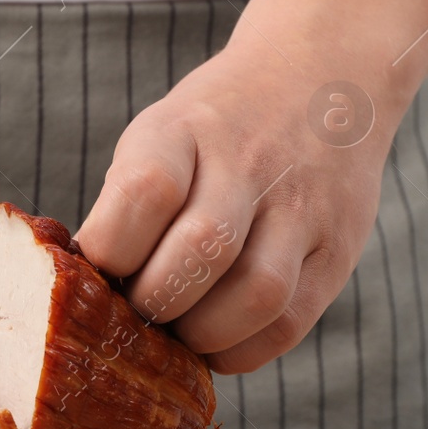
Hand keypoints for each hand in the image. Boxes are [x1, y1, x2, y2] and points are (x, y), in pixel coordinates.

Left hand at [76, 35, 407, 374]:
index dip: (112, 251)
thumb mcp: (161, 133)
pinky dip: (243, 350)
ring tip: (181, 332)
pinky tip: (219, 339)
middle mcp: (250, 163)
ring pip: (257, 294)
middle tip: (139, 313)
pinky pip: (289, 323)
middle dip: (156, 304)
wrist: (320, 78)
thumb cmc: (215, 130)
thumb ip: (128, 204)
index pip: (146, 191)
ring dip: (204, 335)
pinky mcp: (337, 251)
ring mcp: (303, 207)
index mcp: (186, 127)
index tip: (102, 273)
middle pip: (202, 250)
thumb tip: (90, 294)